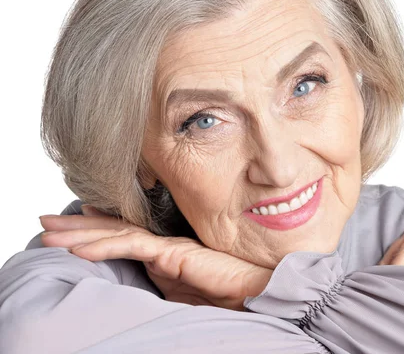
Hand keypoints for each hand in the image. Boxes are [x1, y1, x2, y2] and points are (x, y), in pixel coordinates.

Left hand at [39, 205, 272, 310]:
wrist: (250, 290)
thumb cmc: (221, 292)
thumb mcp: (179, 290)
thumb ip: (158, 280)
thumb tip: (142, 278)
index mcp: (161, 252)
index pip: (123, 233)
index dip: (97, 225)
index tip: (75, 218)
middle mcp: (160, 243)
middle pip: (112, 229)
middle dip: (76, 225)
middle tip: (46, 220)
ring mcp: (165, 245)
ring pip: (116, 233)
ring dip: (80, 233)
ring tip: (50, 232)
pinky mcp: (172, 252)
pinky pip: (132, 246)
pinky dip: (104, 246)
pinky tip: (80, 249)